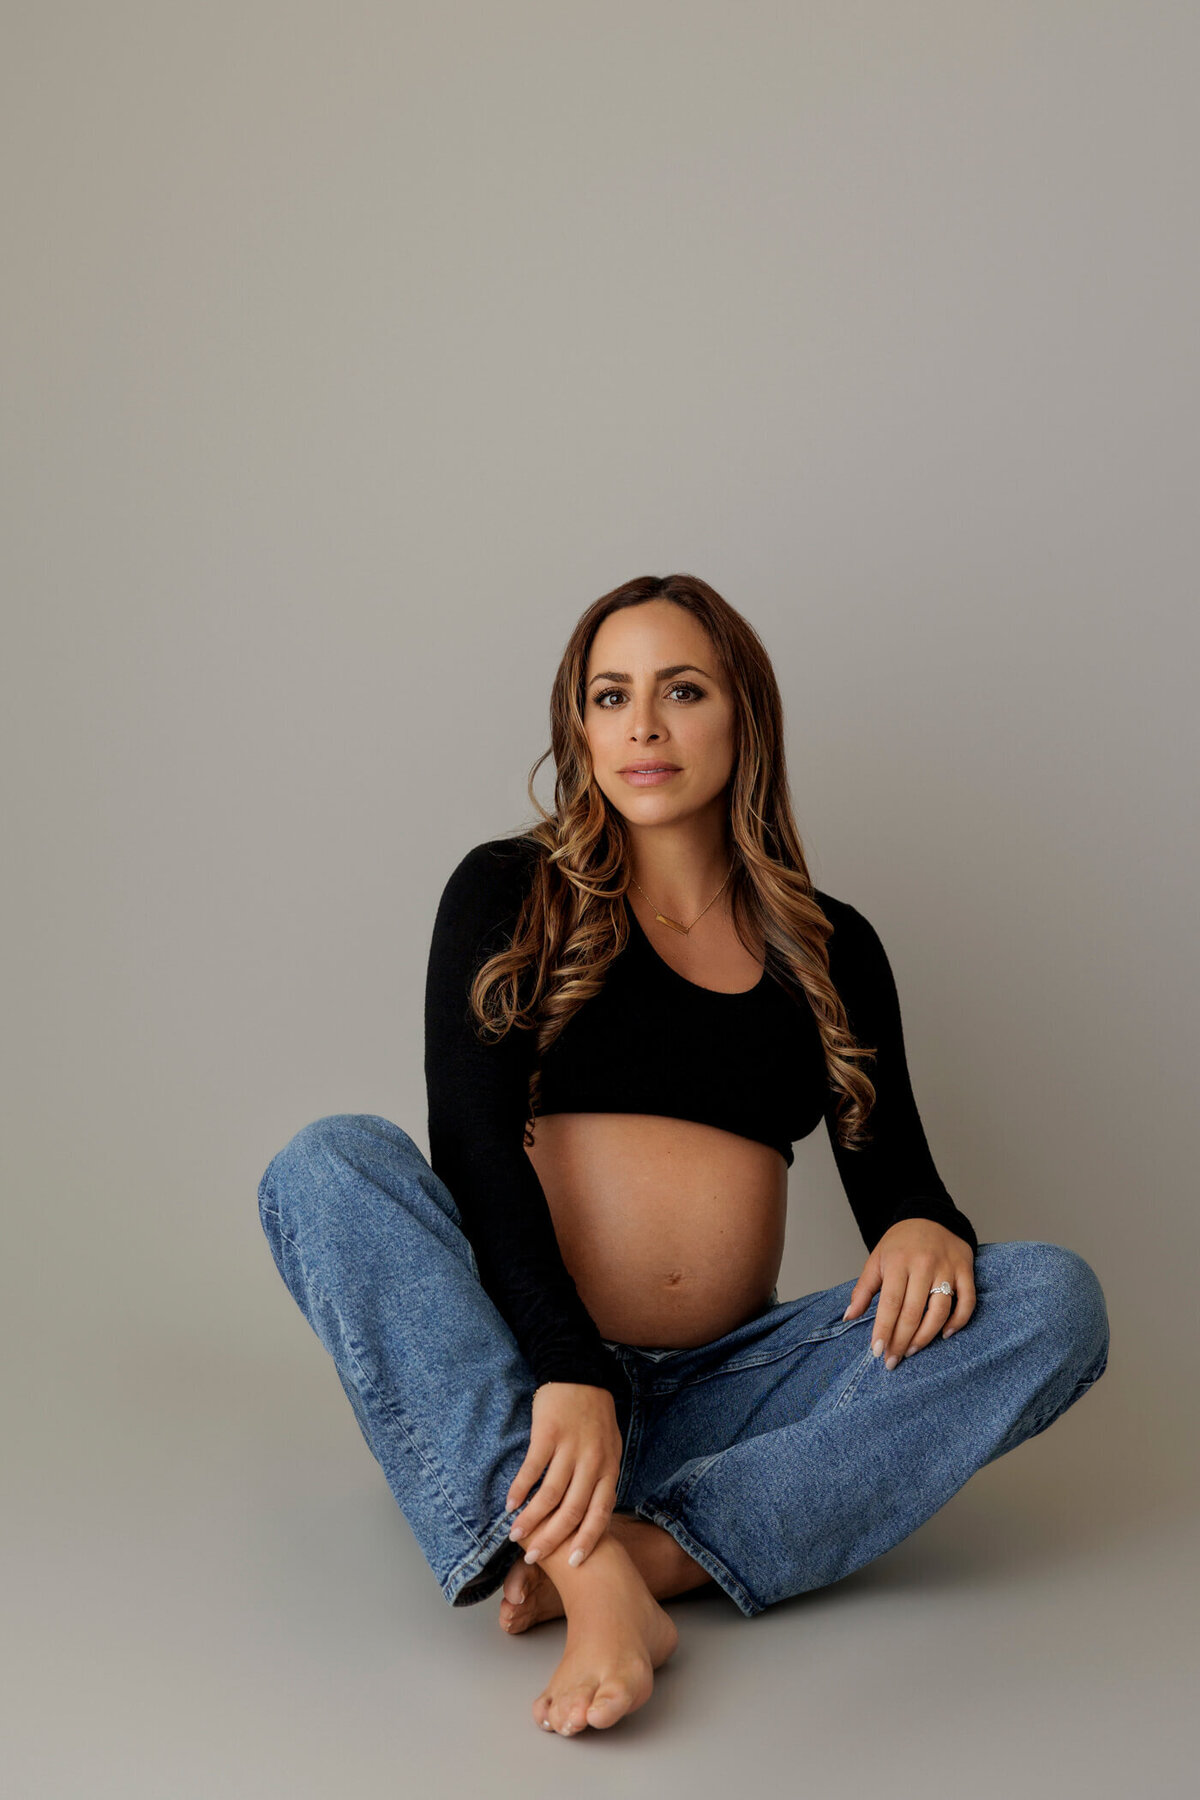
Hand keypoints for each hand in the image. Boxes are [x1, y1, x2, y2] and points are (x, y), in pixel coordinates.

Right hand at [504, 1382, 622, 1568]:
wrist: (578, 1373)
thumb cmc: (593, 1417)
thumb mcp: (608, 1448)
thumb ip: (600, 1479)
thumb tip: (589, 1517)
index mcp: (609, 1468)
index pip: (601, 1513)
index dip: (587, 1540)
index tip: (574, 1564)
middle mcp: (593, 1461)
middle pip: (572, 1510)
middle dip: (553, 1539)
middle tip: (535, 1557)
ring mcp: (571, 1447)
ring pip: (550, 1494)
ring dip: (531, 1519)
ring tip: (515, 1535)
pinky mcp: (549, 1433)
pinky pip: (533, 1468)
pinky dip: (520, 1489)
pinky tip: (510, 1503)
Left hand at [841, 1219, 976, 1368]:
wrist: (930, 1216)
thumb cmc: (900, 1243)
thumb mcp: (876, 1259)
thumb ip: (863, 1289)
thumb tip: (849, 1317)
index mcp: (899, 1262)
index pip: (890, 1303)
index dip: (884, 1330)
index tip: (877, 1352)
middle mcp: (924, 1265)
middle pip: (914, 1311)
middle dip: (901, 1340)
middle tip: (893, 1360)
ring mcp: (947, 1268)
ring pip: (940, 1310)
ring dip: (926, 1336)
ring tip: (912, 1351)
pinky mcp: (965, 1270)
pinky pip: (967, 1301)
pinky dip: (958, 1321)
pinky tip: (945, 1334)